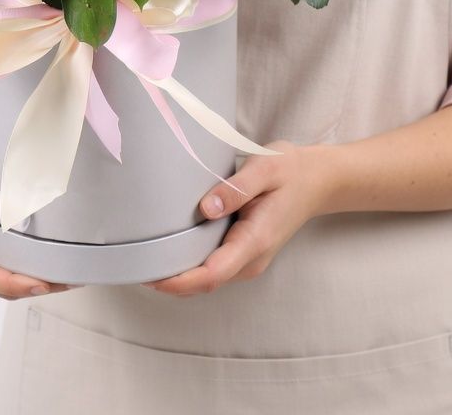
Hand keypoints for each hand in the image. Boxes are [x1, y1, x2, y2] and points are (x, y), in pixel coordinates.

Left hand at [141, 140, 322, 296]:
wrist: (316, 180)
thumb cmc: (290, 171)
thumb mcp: (266, 168)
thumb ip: (237, 188)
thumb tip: (206, 207)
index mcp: (255, 240)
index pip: (213, 274)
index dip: (180, 281)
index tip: (151, 276)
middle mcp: (251, 257)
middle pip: (205, 282)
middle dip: (171, 281)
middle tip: (135, 264)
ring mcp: (248, 258)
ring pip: (208, 278)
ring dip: (179, 274)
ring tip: (146, 257)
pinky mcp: (243, 251)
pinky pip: (213, 267)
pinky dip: (190, 265)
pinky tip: (171, 248)